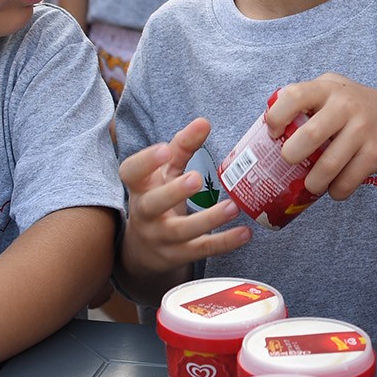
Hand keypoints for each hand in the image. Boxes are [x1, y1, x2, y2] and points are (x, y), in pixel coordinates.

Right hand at [119, 118, 253, 278]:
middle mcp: (145, 212)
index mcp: (139, 186)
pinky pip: (201, 250)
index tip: (164, 150)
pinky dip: (224, 243)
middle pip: (153, 204)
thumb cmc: (157, 197)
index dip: (145, 162)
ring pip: (181, 231)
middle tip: (196, 178)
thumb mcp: (164, 172)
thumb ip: (182, 147)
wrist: (143, 250)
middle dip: (174, 192)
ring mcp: (160, 237)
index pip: (131, 172)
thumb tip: (204, 121)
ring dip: (208, 219)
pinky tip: (245, 233)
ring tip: (232, 207)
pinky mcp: (178, 255)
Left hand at [266, 74, 376, 197]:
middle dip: (291, 156)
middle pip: (310, 136)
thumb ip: (302, 100)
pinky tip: (335, 188)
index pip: (294, 96)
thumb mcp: (330, 91)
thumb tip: (264, 129)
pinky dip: (337, 191)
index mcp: (327, 89)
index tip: (273, 133)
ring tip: (311, 184)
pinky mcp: (376, 153)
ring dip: (313, 182)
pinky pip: (348, 181)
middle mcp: (346, 106)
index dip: (276, 117)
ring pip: (329, 166)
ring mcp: (363, 129)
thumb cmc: (352, 108)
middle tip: (290, 161)